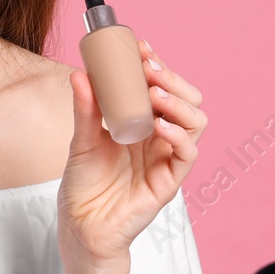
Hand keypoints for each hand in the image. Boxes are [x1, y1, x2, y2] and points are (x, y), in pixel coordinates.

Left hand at [58, 38, 206, 265]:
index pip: (160, 87)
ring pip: (195, 122)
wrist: (80, 226)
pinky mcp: (168, 182)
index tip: (140, 48)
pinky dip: (178, 136)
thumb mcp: (82, 140)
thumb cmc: (84, 184)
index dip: (156, 65)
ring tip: (155, 94)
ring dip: (179, 103)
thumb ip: (86, 109)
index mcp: (141, 123)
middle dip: (172, 79)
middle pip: (185, 100)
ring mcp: (166, 158)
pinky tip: (159, 126)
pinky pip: (186, 154)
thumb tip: (80, 73)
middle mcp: (159, 138)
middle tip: (148, 68)